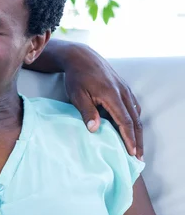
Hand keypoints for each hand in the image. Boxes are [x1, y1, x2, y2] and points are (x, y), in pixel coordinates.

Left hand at [63, 44, 142, 158]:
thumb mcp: (77, 95)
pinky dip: (134, 119)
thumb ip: (86, 111)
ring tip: (136, 147)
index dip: (129, 139)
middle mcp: (123, 93)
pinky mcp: (123, 88)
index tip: (132, 154)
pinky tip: (131, 128)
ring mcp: (125, 89)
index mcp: (112, 95)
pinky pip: (133, 106)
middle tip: (139, 158)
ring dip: (137, 131)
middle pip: (135, 121)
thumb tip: (94, 129)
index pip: (125, 121)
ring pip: (136, 114)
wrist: (81, 57)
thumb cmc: (76, 77)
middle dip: (138, 140)